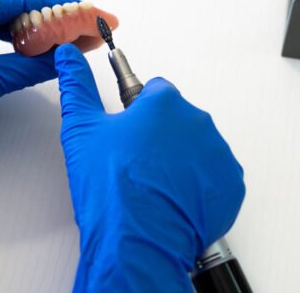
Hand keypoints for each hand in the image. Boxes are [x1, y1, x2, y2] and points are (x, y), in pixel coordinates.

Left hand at [0, 0, 74, 181]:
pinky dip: (18, 33)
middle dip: (52, 10)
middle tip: (85, 18)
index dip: (59, 6)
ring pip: (5, 13)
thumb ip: (28, 67)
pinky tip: (37, 40)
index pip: (19, 0)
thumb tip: (65, 57)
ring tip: (67, 29)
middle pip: (14, 0)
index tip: (88, 11)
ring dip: (36, 21)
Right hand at [54, 44, 244, 291]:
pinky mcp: (230, 186)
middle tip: (133, 165)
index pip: (153, 92)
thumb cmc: (112, 189)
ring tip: (151, 187)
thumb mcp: (82, 129)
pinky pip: (213, 178)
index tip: (126, 133)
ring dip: (178, 162)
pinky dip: (196, 187)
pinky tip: (171, 200)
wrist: (138, 242)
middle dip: (158, 138)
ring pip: (195, 149)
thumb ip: (77, 85)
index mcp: (165, 102)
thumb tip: (69, 56)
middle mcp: (198, 122)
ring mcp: (218, 155)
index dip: (136, 113)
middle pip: (176, 121)